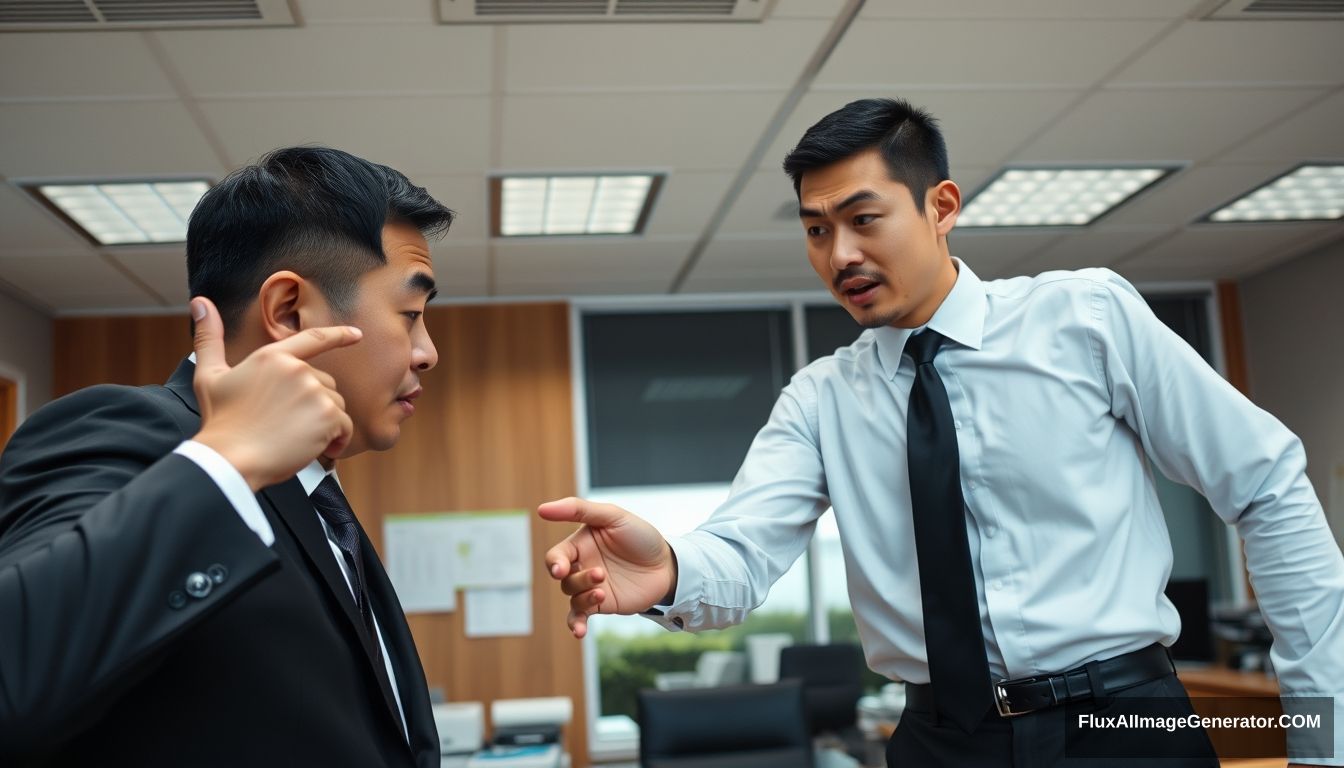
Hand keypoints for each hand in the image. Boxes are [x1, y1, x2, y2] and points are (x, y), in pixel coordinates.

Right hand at [189, 296, 362, 491]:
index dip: (338, 335)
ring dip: (325, 424)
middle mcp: (297, 370)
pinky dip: (337, 441)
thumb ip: (210, 338)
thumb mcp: (209, 376)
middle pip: (326, 383)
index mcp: (272, 357)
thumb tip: (199, 303)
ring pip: (336, 405)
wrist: (230, 459)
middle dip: (315, 405)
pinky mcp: (328, 415)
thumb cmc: (220, 422)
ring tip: (298, 438)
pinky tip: (318, 449)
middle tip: (287, 425)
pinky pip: (345, 426)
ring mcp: (314, 392)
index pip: (313, 339)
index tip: (356, 335)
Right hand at [539, 497, 676, 638]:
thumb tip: (542, 509)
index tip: (560, 569)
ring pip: (571, 596)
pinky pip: (579, 615)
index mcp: (581, 544)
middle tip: (599, 574)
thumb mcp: (613, 516)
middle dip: (577, 578)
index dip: (555, 563)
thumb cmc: (641, 537)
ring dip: (584, 596)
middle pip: (563, 578)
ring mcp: (591, 586)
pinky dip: (575, 624)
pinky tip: (579, 631)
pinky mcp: (601, 604)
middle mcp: (582, 565)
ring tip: (602, 591)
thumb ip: (579, 510)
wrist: (668, 566)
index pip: (556, 556)